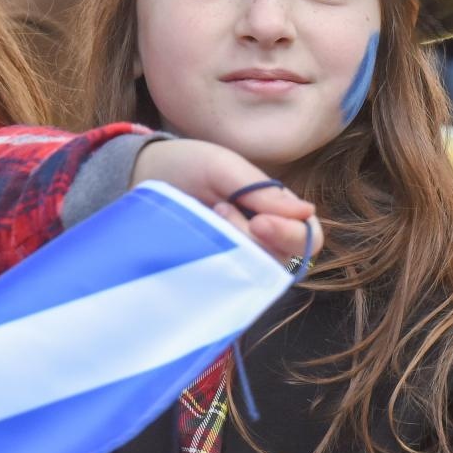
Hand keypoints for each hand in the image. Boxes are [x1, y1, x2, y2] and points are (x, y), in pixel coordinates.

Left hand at [132, 139, 323, 264]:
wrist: (144, 177)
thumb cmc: (190, 166)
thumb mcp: (224, 168)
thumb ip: (262, 191)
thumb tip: (306, 213)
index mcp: (278, 211)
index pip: (308, 238)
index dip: (291, 235)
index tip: (259, 221)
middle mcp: (265, 240)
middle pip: (284, 261)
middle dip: (252, 238)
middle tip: (220, 208)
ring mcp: (240, 258)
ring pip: (257, 274)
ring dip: (233, 247)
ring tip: (208, 216)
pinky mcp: (215, 273)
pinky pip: (229, 286)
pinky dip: (217, 268)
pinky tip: (198, 243)